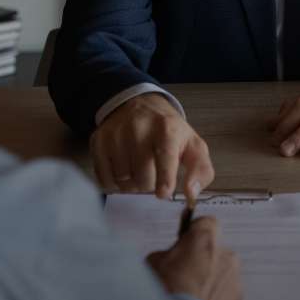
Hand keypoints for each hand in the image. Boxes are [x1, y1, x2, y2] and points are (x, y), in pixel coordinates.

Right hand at [90, 93, 214, 199]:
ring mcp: (116, 133)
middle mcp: (139, 127)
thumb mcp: (193, 145)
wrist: (140, 105)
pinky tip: (122, 173)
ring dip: (131, 185)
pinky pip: (103, 177)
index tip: (163, 193)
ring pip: (122, 179)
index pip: (165, 156)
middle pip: (142, 176)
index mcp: (167, 128)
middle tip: (152, 176)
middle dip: (149, 184)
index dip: (164, 178)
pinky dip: (113, 184)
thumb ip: (201, 171)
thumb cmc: (170, 131)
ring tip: (137, 172)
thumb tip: (191, 194)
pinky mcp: (98, 140)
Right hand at [148, 216, 242, 299]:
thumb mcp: (154, 263)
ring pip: (222, 274)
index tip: (187, 240)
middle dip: (203, 259)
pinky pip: (226, 296)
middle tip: (184, 275)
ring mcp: (235, 280)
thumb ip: (169, 253)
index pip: (207, 222)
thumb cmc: (165, 292)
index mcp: (206, 240)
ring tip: (191, 298)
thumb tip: (171, 257)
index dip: (196, 231)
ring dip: (210, 281)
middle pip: (216, 251)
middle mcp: (226, 255)